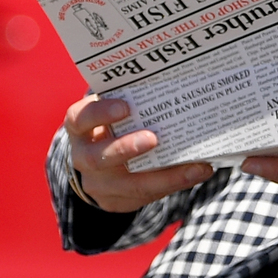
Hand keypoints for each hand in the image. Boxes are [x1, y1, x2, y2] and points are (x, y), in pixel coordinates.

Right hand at [63, 95, 215, 214]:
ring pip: (129, 185)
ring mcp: (98, 183)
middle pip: (98, 157)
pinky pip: (146, 196)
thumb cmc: (112, 123)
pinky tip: (198, 172)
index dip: (100, 113)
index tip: (125, 107)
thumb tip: (167, 76)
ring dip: (165, 177)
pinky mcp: (115, 201)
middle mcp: (83, 157)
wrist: (97, 159)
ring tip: (196, 167)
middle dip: (127, 148)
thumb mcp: (112, 107)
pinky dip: (174, 184)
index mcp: (80, 127)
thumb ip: (129, 96)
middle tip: (154, 138)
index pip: (81, 118)